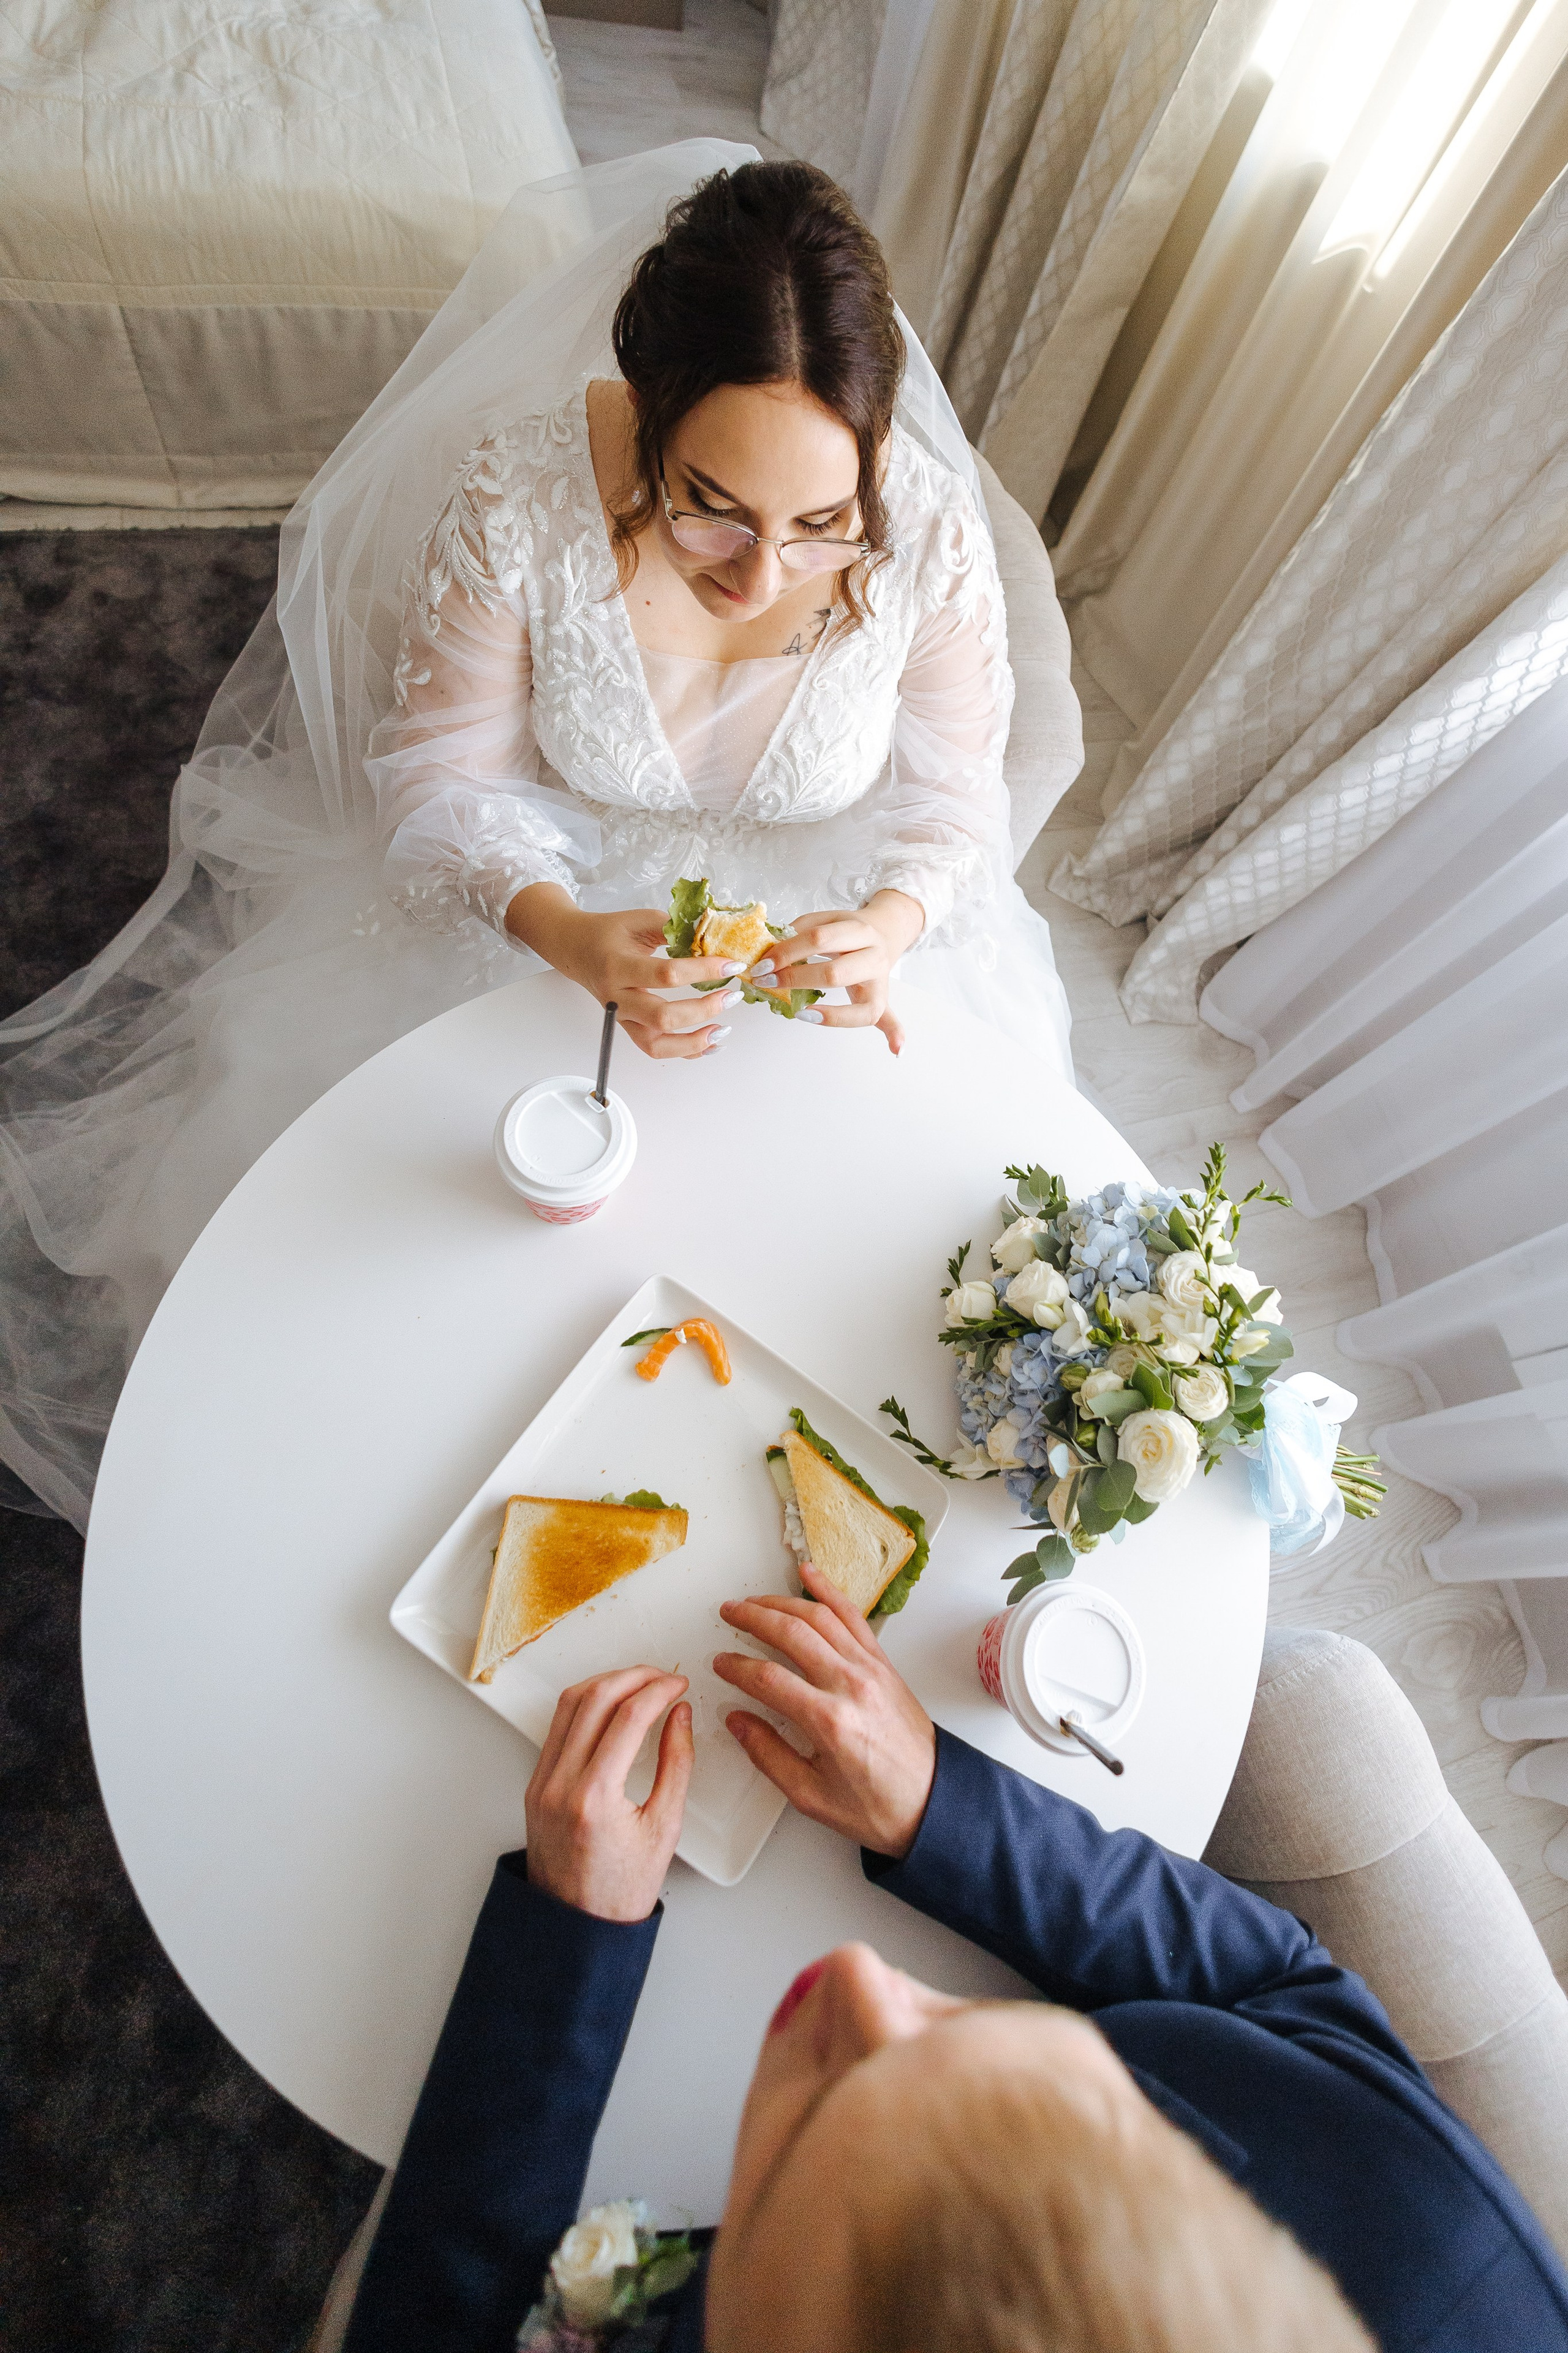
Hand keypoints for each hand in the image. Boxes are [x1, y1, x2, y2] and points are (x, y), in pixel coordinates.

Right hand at [505, 885, 744, 1060]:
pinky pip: (655, 1049)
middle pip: (663, 1017)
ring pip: (656, 1045)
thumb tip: (715, 937)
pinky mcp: (627, 1028)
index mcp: (618, 966)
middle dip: (703, 1010)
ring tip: (723, 1031)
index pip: (666, 975)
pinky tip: (709, 1044)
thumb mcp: (640, 920)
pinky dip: (685, 1051)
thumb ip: (675, 928)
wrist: (576, 949)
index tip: (731, 965)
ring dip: (693, 1043)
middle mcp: (617, 997)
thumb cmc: (609, 933)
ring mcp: (621, 1018)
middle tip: (731, 996)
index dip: (703, 970)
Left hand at [524, 1666, 692, 1919]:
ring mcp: (542, 1782)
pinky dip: (585, 1705)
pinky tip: (609, 1706)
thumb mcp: (664, 1829)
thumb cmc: (621, 1891)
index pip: (628, 1717)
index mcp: (594, 1797)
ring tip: (638, 1683)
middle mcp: (560, 1784)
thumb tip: (680, 1716)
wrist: (576, 1927)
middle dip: (634, 1676)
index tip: (679, 1684)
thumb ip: (677, 1765)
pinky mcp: (536, 1784)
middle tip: (662, 1677)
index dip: (659, 1690)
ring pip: (568, 1704)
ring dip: (606, 1683)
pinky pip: (557, 1727)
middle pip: (595, 1699)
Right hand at [713, 1563, 935, 1857]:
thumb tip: (738, 1720)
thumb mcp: (811, 1796)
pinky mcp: (884, 1664)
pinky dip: (830, 1592)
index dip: (737, 1667)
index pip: (768, 1679)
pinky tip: (810, 1576)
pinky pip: (854, 1618)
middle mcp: (851, 1685)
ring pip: (821, 1617)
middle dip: (753, 1618)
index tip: (721, 1664)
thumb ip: (768, 1755)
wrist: (933, 1801)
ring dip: (782, 1603)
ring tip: (754, 1600)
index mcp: (829, 1721)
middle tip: (728, 1614)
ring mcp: (871, 1669)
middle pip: (792, 1634)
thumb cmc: (877, 1806)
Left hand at [753, 890, 923, 1054]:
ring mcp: (881, 981)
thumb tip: (769, 948)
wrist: (885, 932)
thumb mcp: (827, 920)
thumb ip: (800, 931)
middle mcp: (874, 955)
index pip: (819, 939)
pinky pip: (888, 1020)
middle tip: (768, 983)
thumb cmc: (848, 932)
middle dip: (796, 980)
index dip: (787, 953)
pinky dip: (895, 1034)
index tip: (762, 965)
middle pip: (834, 973)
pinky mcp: (884, 1001)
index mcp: (859, 929)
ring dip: (825, 1014)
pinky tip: (894, 1050)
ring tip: (796, 1010)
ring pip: (858, 1005)